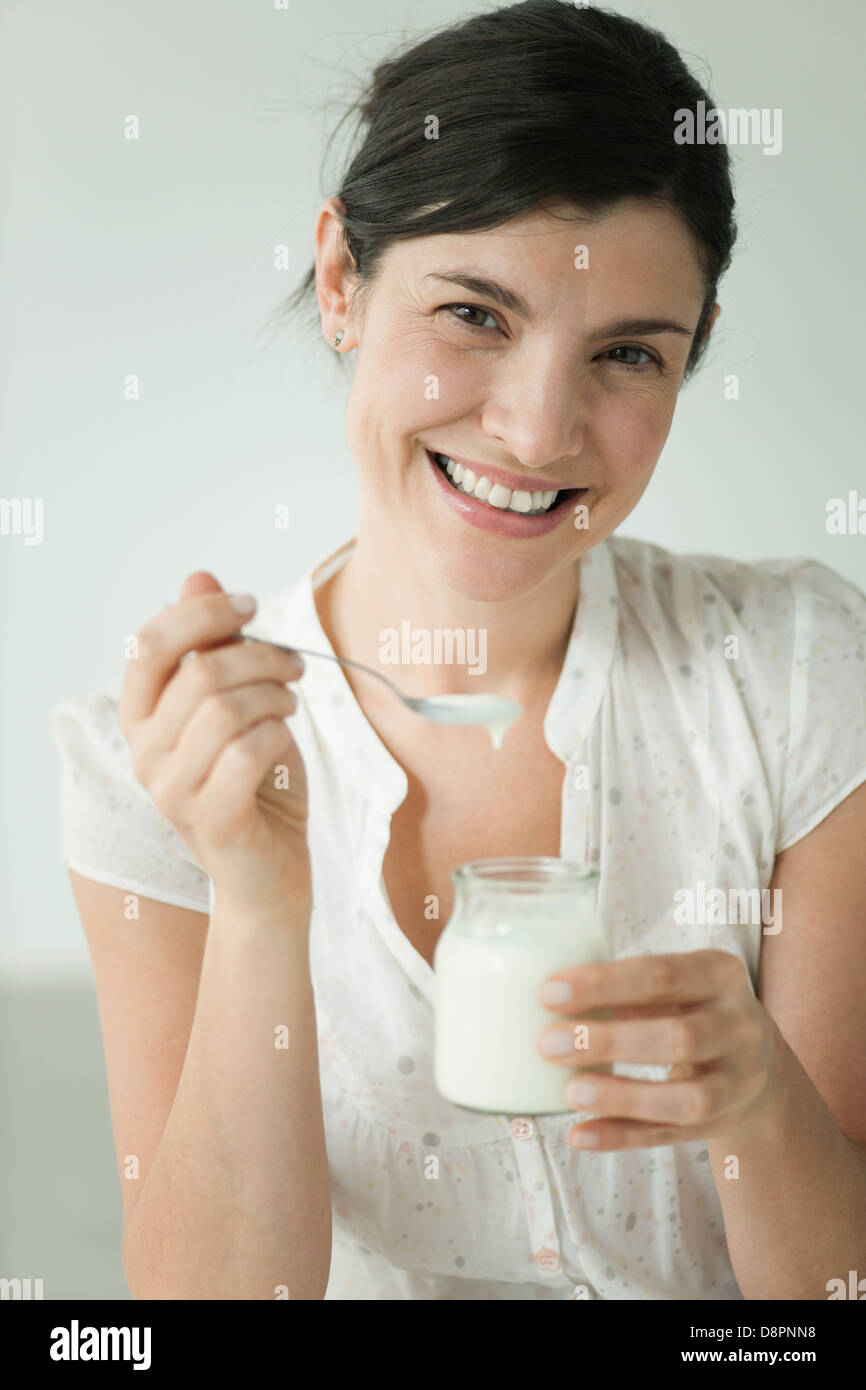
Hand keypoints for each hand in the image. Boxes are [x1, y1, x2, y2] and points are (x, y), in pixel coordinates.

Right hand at [118, 571, 311, 920]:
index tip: (251, 607)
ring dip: (274, 694)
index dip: (201, 613)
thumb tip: (198, 575)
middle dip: (260, 656)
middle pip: (199, 673)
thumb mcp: (236, 702)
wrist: (270, 872)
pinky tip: (287, 736)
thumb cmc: (255, 782)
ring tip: (291, 702)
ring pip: (225, 709)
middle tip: (293, 665)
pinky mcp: (213, 818)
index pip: (149, 644)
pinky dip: (277, 733)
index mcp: (140, 717)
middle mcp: (144, 753)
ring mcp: (173, 790)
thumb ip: (214, 646)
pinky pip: (246, 752)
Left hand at [535, 949, 781, 1150]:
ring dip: (623, 1097)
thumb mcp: (676, 983)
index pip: (661, 975)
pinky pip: (673, 1136)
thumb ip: (626, 987)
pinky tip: (580, 1135)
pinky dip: (623, 1137)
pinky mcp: (726, 1122)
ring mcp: (740, 1080)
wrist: (757, 1059)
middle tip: (547, 1043)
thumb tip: (548, 997)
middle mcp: (740, 1027)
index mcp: (721, 974)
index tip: (547, 993)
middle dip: (609, 1042)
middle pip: (680, 1038)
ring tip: (570, 1092)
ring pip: (688, 1098)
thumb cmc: (691, 1008)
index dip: (603, 984)